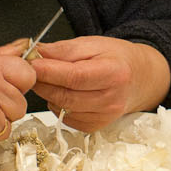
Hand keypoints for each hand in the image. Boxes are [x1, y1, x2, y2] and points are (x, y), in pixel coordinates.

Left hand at [28, 36, 170, 131]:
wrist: (139, 78)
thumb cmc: (117, 58)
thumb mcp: (94, 44)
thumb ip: (64, 49)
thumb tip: (38, 52)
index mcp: (114, 73)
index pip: (75, 77)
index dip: (49, 71)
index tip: (31, 63)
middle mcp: (112, 99)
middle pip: (66, 95)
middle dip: (42, 83)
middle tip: (31, 70)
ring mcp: (105, 116)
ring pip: (63, 108)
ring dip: (48, 94)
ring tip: (49, 79)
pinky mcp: (95, 126)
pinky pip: (66, 118)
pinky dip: (58, 105)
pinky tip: (63, 93)